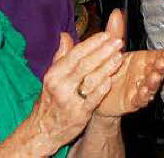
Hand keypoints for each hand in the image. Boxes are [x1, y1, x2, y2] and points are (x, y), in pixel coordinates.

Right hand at [18, 30, 123, 152]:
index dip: (91, 43)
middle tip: (117, 41)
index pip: (74, 54)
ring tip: (119, 56)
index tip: (106, 35)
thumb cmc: (50, 100)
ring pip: (90, 79)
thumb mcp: (51, 77)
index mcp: (54, 73)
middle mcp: (60, 84)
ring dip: (107, 67)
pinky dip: (102, 88)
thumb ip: (60, 56)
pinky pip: (93, 98)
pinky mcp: (79, 113)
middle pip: (84, 64)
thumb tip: (65, 36)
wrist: (44, 129)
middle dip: (103, 51)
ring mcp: (70, 99)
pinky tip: (111, 79)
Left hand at [95, 10, 163, 116]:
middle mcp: (143, 74)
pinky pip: (139, 99)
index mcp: (141, 60)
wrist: (97, 91)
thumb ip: (115, 32)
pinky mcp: (132, 101)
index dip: (163, 55)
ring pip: (151, 85)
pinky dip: (143, 95)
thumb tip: (116, 13)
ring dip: (154, 81)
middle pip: (156, 70)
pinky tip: (144, 91)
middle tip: (162, 62)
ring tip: (155, 76)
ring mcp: (139, 88)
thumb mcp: (111, 49)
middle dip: (161, 66)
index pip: (156, 55)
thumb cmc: (110, 68)